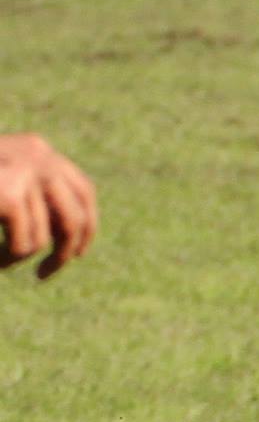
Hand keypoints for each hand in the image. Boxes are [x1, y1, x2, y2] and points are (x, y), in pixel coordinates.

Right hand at [0, 134, 98, 278]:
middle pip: (75, 216)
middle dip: (66, 252)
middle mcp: (37, 155)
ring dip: (21, 256)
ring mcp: (24, 172)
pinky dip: (9, 259)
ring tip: (1, 261)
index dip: (87, 225)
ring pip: (44, 237)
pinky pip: (24, 244)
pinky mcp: (8, 195)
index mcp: (36, 148)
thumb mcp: (2, 180)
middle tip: (45, 273)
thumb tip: (73, 237)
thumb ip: (30, 195)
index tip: (78, 253)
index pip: (83, 191)